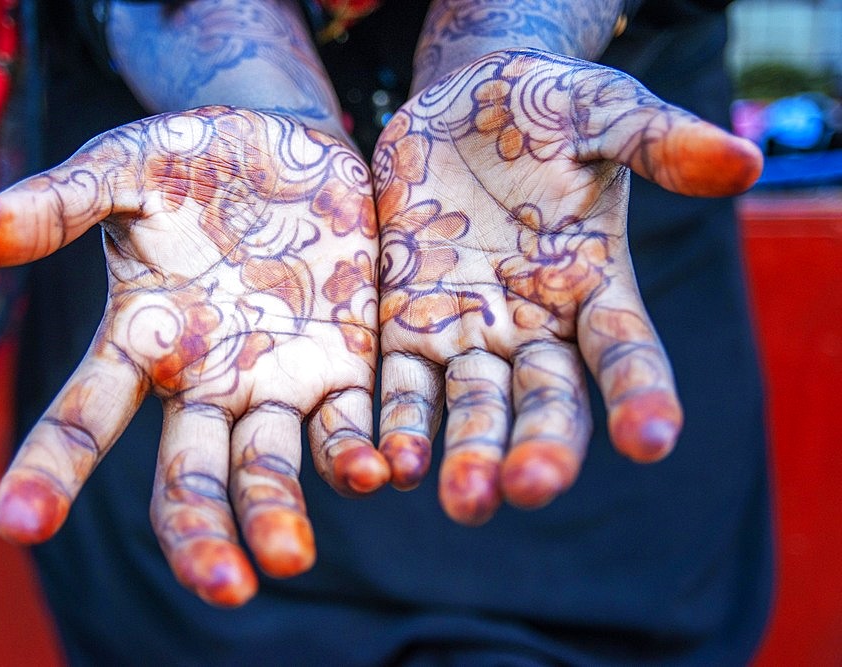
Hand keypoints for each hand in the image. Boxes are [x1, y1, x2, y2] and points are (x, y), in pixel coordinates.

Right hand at [0, 107, 387, 605]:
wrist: (287, 143)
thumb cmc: (192, 159)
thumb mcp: (121, 169)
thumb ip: (55, 206)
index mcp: (142, 341)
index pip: (86, 419)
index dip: (50, 471)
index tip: (19, 525)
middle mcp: (206, 380)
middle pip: (190, 478)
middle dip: (199, 534)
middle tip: (223, 584)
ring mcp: (276, 377)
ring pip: (272, 467)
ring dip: (281, 513)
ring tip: (290, 555)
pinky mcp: (345, 362)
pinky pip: (351, 423)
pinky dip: (360, 453)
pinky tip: (376, 470)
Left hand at [371, 49, 761, 524]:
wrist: (459, 104)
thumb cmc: (546, 105)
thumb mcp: (601, 110)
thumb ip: (658, 142)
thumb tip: (746, 163)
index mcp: (594, 286)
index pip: (626, 353)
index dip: (641, 395)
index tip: (649, 439)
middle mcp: (535, 327)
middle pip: (546, 402)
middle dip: (540, 446)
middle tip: (527, 486)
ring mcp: (469, 333)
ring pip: (473, 409)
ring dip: (467, 456)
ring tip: (461, 500)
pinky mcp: (406, 325)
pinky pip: (403, 385)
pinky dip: (398, 426)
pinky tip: (387, 464)